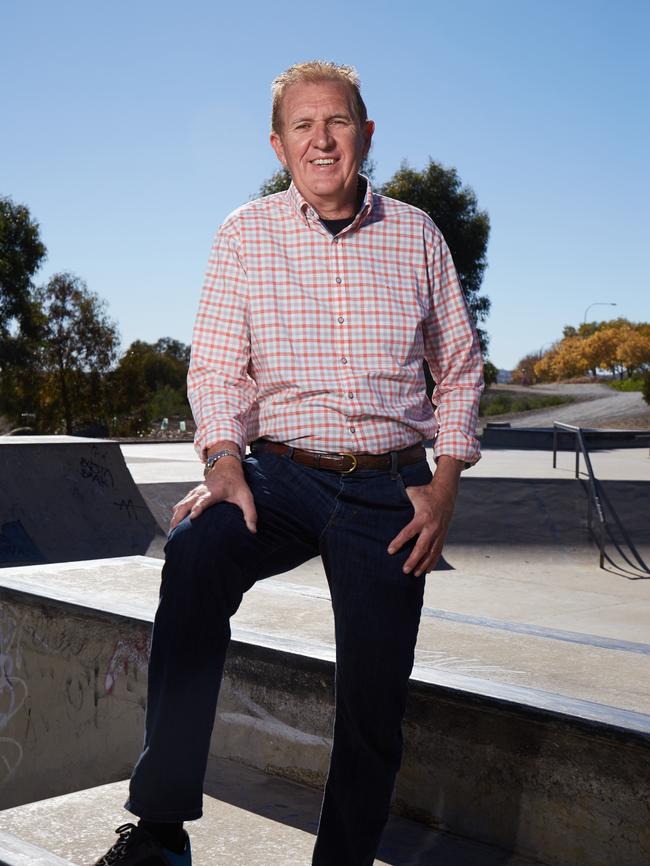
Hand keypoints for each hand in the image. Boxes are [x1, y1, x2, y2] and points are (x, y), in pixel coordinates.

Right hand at [169, 456, 256, 532]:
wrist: (226, 467)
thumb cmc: (237, 484)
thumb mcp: (246, 497)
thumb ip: (250, 513)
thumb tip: (253, 530)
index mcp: (214, 492)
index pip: (204, 500)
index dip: (198, 508)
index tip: (192, 516)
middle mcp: (202, 492)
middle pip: (187, 503)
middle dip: (180, 515)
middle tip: (174, 529)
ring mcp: (196, 492)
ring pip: (182, 504)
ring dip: (175, 516)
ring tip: (171, 530)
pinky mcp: (193, 494)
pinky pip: (182, 503)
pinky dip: (176, 512)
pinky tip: (173, 522)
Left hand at [387, 456, 461, 575]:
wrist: (446, 492)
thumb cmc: (425, 492)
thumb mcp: (412, 492)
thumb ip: (401, 498)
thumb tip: (386, 499)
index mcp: (422, 517)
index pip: (408, 532)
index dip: (399, 542)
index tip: (390, 551)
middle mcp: (431, 527)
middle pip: (421, 547)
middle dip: (413, 560)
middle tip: (404, 570)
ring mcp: (439, 532)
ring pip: (431, 552)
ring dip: (423, 564)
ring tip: (414, 574)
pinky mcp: (443, 535)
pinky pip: (438, 551)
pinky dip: (433, 562)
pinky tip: (427, 571)